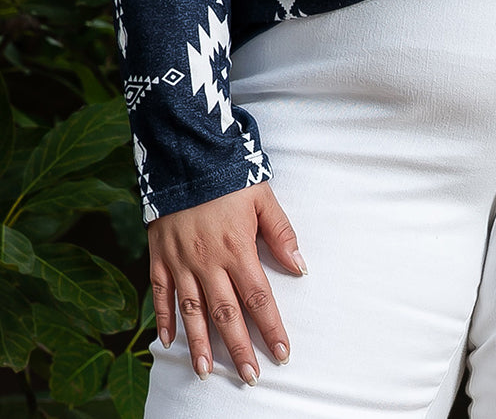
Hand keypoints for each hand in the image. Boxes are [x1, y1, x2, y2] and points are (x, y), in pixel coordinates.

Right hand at [148, 181, 305, 384]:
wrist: (185, 154)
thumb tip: (300, 266)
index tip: (282, 353)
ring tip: (206, 372)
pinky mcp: (159, 256)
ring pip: (192, 311)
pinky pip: (160, 294)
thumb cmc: (228, 174)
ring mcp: (180, 261)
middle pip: (226, 314)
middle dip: (239, 348)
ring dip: (200, 344)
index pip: (258, 298)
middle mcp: (208, 261)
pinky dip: (164, 319)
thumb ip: (281, 232)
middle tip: (250, 376)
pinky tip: (169, 342)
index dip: (271, 328)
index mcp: (237, 248)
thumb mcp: (262, 196)